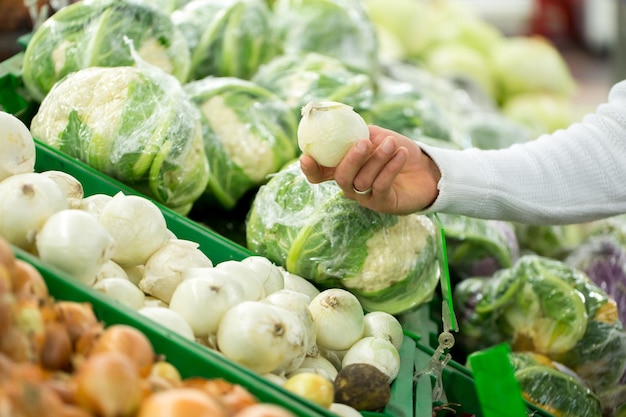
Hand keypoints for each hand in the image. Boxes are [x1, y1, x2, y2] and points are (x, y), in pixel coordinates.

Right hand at [299, 125, 440, 214]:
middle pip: (341, 177)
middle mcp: (351, 185)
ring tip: (392, 144)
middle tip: (364, 143)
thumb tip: (343, 123)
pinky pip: (381, 186)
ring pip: (363, 180)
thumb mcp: (377, 136)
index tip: (305, 157)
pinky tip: (400, 154)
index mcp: (343, 167)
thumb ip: (358, 132)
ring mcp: (365, 196)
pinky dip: (390, 168)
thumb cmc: (397, 149)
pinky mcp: (383, 204)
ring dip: (378, 159)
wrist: (426, 167)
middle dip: (351, 159)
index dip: (310, 168)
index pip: (319, 173)